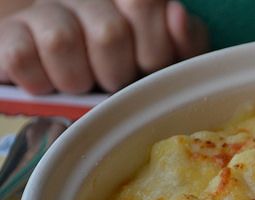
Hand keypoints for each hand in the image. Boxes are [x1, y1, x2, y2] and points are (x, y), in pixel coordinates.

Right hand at [0, 0, 208, 93]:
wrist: (60, 67)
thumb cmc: (124, 68)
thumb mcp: (165, 59)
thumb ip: (186, 42)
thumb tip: (177, 14)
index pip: (143, 4)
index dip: (152, 50)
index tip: (147, 68)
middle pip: (108, 32)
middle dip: (116, 74)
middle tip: (113, 82)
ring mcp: (45, 11)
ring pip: (61, 40)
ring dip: (77, 80)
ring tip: (81, 86)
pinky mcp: (10, 34)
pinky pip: (22, 58)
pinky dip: (40, 82)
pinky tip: (49, 84)